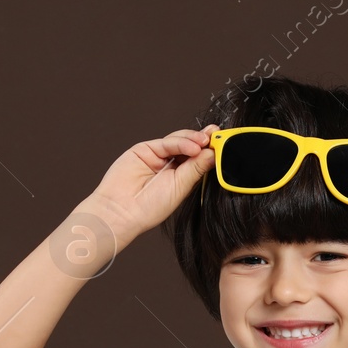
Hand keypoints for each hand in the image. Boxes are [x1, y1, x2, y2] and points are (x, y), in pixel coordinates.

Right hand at [81, 124, 218, 240]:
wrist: (121, 210)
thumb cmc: (149, 208)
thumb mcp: (180, 188)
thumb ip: (195, 169)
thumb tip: (213, 153)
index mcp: (182, 178)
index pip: (200, 160)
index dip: (212, 152)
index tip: (226, 145)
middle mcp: (171, 166)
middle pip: (192, 147)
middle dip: (206, 141)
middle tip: (219, 136)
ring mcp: (158, 157)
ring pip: (181, 141)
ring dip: (195, 139)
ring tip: (205, 142)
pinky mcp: (145, 149)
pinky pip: (167, 143)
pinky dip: (181, 142)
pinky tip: (192, 146)